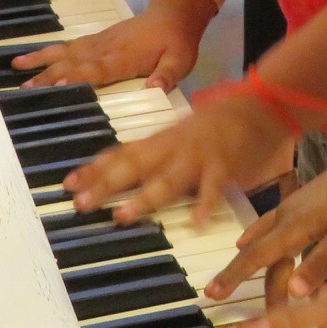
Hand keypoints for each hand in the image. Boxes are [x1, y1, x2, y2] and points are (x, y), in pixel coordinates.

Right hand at [13, 1, 206, 91]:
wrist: (175, 13)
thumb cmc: (177, 42)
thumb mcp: (180, 60)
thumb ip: (167, 75)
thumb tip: (155, 89)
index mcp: (124, 57)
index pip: (96, 69)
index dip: (76, 76)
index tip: (55, 83)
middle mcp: (106, 49)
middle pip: (72, 61)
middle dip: (47, 73)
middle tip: (23, 86)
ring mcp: (99, 42)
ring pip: (66, 51)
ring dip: (41, 58)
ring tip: (16, 65)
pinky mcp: (98, 39)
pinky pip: (70, 46)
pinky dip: (50, 51)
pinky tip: (35, 57)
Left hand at [65, 94, 292, 225]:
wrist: (258, 106)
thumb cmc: (215, 124)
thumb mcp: (176, 133)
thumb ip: (148, 151)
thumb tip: (110, 164)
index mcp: (161, 140)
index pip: (121, 154)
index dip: (94, 169)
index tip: (68, 184)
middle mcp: (174, 148)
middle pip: (135, 167)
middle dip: (106, 186)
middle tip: (81, 203)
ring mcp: (198, 157)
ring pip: (167, 179)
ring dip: (144, 198)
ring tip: (122, 216)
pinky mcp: (225, 167)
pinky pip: (213, 187)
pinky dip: (205, 203)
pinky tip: (196, 221)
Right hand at [205, 127, 326, 302]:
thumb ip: (321, 263)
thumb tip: (292, 292)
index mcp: (298, 225)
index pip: (258, 256)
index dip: (235, 276)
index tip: (212, 293)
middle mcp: (288, 215)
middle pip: (258, 251)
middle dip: (237, 274)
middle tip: (217, 295)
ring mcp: (295, 207)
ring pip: (266, 242)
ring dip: (254, 264)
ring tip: (240, 284)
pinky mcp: (304, 203)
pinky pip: (272, 227)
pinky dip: (258, 241)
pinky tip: (249, 242)